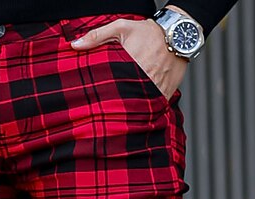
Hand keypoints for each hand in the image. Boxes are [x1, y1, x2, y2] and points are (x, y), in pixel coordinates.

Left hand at [70, 16, 188, 101]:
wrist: (179, 34)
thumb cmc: (150, 32)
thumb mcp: (121, 28)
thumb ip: (97, 36)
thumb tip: (74, 45)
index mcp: (130, 66)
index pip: (109, 89)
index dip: (100, 98)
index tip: (92, 103)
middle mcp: (144, 80)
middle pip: (122, 102)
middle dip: (112, 107)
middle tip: (102, 111)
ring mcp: (155, 90)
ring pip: (137, 108)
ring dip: (127, 111)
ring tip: (117, 114)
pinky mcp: (164, 95)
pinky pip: (151, 108)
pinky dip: (143, 111)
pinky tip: (134, 111)